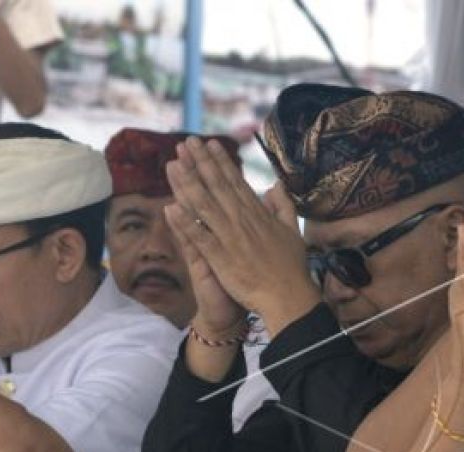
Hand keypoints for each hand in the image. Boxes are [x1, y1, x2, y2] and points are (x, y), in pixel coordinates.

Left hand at [164, 137, 315, 330]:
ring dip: (188, 184)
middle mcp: (242, 221)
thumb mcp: (292, 230)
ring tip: (174, 164)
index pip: (235, 182)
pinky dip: (185, 223)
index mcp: (257, 214)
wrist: (288, 296)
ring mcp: (230, 238)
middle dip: (201, 163)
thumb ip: (283, 206)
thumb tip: (276, 185)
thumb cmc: (292, 267)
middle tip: (187, 142)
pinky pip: (199, 236)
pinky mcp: (221, 258)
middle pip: (217, 186)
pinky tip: (171, 208)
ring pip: (205, 205)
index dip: (221, 162)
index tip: (209, 144)